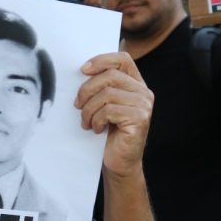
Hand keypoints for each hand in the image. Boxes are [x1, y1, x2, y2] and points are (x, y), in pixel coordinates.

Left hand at [75, 52, 152, 178]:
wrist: (119, 161)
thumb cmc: (108, 131)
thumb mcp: (103, 104)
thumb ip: (100, 86)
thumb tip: (83, 70)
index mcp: (135, 83)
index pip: (122, 59)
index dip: (101, 60)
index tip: (82, 70)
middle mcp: (143, 92)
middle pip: (110, 76)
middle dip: (87, 90)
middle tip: (77, 105)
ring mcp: (144, 105)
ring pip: (107, 94)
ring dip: (89, 109)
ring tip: (86, 121)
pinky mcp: (140, 119)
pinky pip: (109, 111)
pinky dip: (96, 120)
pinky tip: (96, 129)